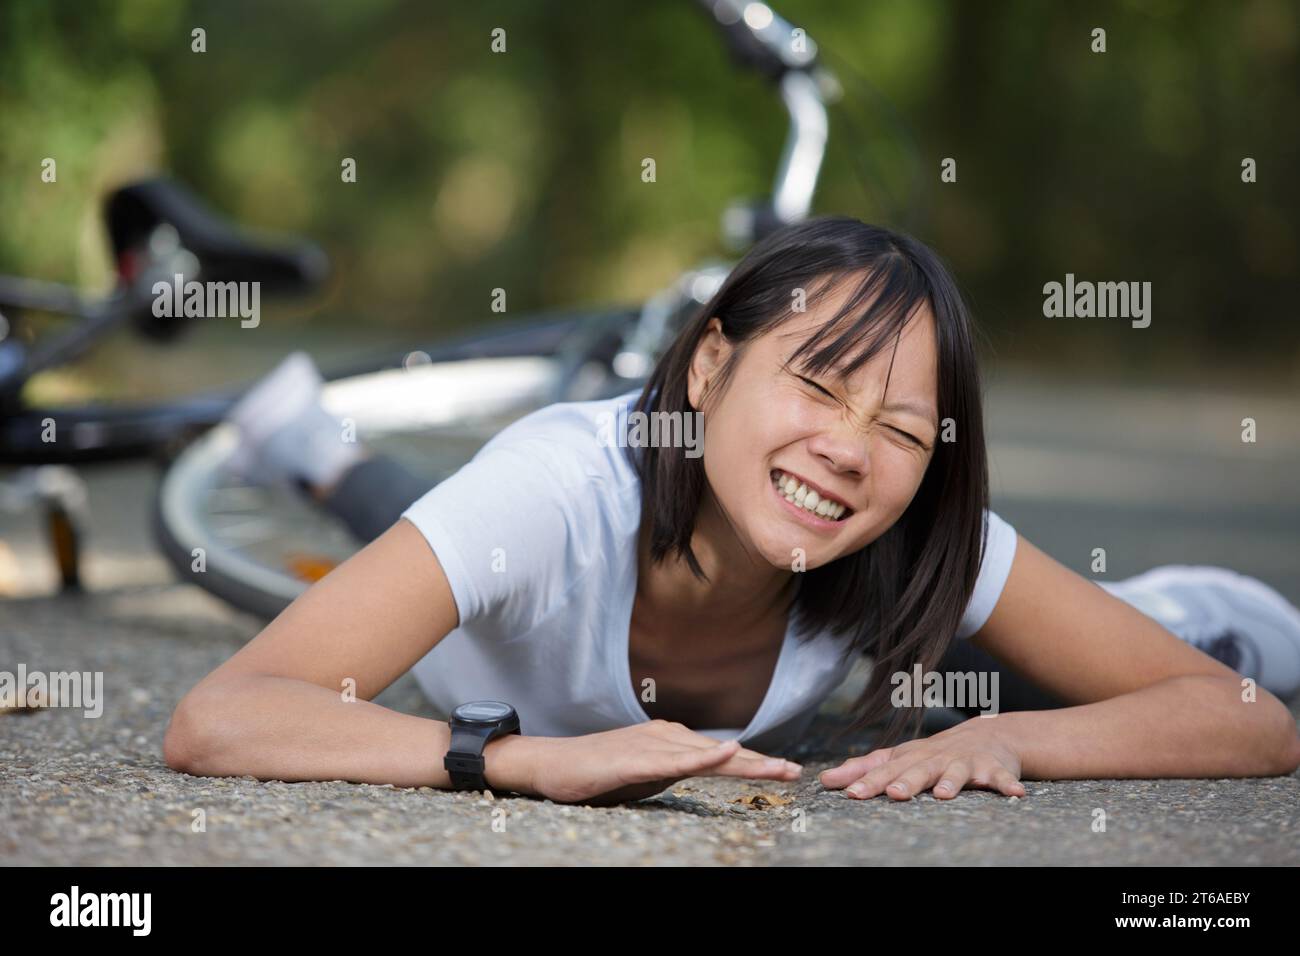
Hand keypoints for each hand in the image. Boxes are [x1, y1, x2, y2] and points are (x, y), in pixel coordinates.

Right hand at [525, 719, 802, 805]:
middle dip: (760, 762)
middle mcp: (666, 736)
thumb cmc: (596, 772)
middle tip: (796, 770)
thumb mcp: (645, 775)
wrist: (551, 764)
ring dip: (744, 762)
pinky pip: (675, 761)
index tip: (787, 770)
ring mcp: (650, 746)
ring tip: (776, 768)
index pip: (719, 754)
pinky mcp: (634, 761)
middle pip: (721, 753)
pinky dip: (704, 758)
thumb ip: (674, 771)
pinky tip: (727, 754)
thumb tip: (702, 772)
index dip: (754, 762)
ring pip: (706, 756)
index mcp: (670, 740)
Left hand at [818, 715, 1025, 800]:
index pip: (884, 771)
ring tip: (943, 794)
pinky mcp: (994, 768)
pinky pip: (1002, 778)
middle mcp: (935, 759)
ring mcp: (965, 763)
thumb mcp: (899, 758)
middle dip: (905, 783)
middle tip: (893, 795)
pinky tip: (1015, 795)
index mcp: (910, 758)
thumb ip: (864, 769)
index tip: (848, 794)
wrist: (988, 734)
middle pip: (917, 771)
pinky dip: (1008, 784)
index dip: (866, 782)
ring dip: (950, 782)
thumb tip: (825, 779)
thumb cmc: (934, 752)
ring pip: (957, 774)